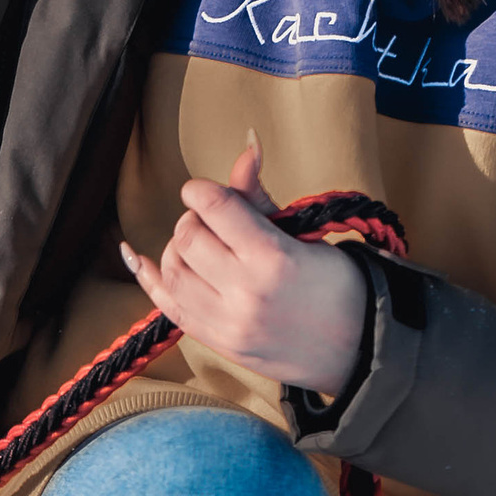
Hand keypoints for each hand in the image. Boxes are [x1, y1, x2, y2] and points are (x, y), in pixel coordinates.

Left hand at [122, 140, 368, 399]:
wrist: (357, 348)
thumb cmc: (337, 285)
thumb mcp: (303, 234)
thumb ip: (260, 197)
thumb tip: (246, 147)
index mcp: (272, 258)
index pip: (213, 207)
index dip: (200, 191)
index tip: (204, 191)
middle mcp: (245, 292)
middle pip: (187, 237)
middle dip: (192, 220)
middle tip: (211, 222)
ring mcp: (227, 322)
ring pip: (172, 270)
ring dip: (178, 248)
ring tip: (200, 245)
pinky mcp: (218, 342)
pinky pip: (166, 306)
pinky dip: (148, 277)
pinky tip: (138, 257)